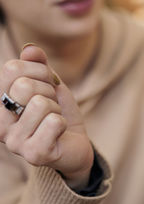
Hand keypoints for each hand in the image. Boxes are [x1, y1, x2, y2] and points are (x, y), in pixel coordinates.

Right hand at [0, 45, 92, 189]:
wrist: (76, 144)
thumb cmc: (58, 113)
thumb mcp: (50, 84)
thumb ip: (39, 66)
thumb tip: (30, 49)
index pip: (12, 68)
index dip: (40, 72)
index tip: (48, 86)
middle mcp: (0, 124)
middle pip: (25, 86)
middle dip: (49, 92)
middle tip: (52, 107)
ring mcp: (14, 142)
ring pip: (41, 104)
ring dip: (56, 110)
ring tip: (54, 121)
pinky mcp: (34, 154)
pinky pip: (53, 122)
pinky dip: (63, 123)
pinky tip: (59, 133)